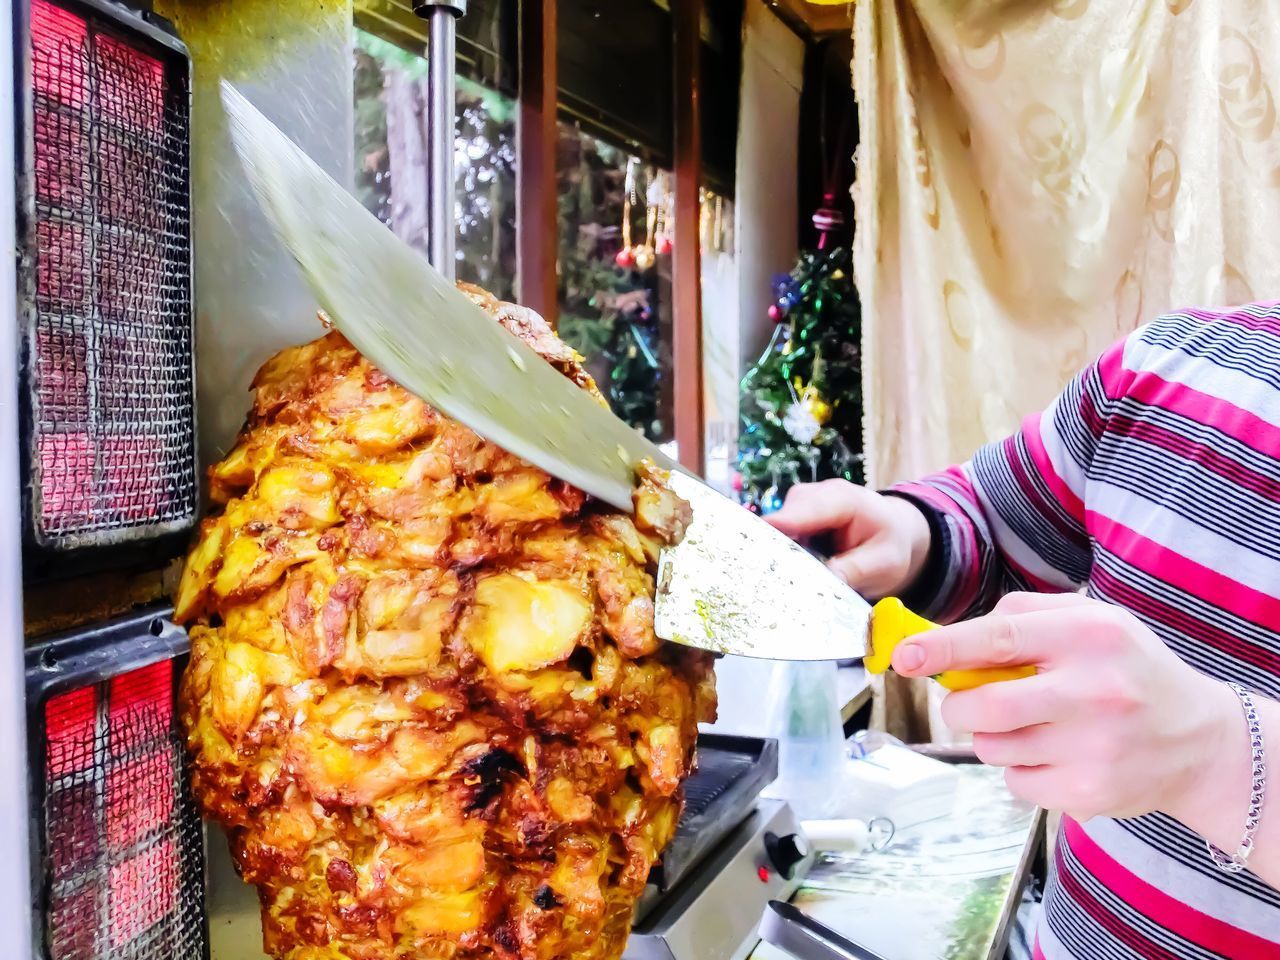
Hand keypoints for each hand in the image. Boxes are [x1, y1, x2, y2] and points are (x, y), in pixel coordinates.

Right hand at [766, 480, 931, 598]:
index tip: (758, 539)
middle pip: (784, 518)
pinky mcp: (793, 521)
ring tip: (769, 582)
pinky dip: (777, 554)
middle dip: (773, 546)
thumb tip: (821, 584)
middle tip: (763, 579)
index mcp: (843, 499)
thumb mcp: (884, 562)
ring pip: (776, 528)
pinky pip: (778, 536)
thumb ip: (855, 571)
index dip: (783, 524)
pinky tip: (778, 575)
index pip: (808, 509)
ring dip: (773, 553)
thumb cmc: (890, 544)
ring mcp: (800, 507)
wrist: (893, 532)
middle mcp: (815, 496)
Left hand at [891, 592, 1242, 823]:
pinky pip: (1016, 782)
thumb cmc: (1128, 670)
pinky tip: (1057, 754)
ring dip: (994, 737)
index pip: (998, 639)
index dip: (942, 648)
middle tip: (971, 702)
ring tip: (1035, 725)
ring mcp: (1094, 747)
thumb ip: (1020, 619)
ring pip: (993, 748)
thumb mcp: (1091, 621)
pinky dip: (1020, 770)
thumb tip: (945, 638)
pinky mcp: (1089, 792)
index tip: (904, 655)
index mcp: (1089, 636)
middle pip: (985, 706)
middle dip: (961, 706)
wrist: (1200, 742)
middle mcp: (1094, 691)